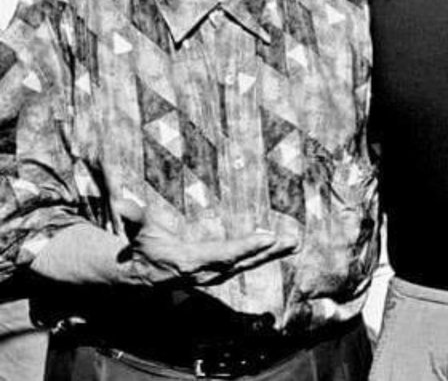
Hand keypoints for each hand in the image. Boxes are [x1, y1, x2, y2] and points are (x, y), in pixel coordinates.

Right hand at [116, 199, 298, 287]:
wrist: (138, 275)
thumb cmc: (141, 247)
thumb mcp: (137, 231)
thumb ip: (134, 216)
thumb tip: (122, 202)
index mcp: (189, 261)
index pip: (223, 253)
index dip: (245, 246)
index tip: (267, 237)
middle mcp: (205, 272)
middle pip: (242, 262)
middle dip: (267, 252)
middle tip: (292, 240)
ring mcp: (213, 274)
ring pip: (247, 265)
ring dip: (271, 255)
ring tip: (294, 243)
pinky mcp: (218, 272)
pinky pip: (245, 265)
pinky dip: (264, 257)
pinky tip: (281, 248)